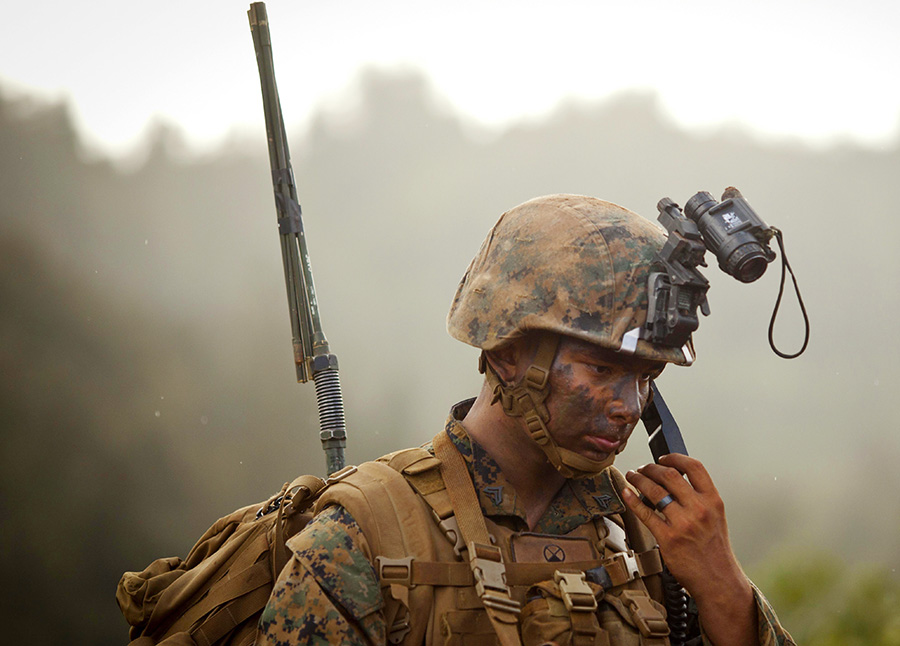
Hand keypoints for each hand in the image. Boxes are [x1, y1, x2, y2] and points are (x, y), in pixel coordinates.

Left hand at [620, 454, 757, 645]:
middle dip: (650, 468)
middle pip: (669, 475)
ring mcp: (683, 523)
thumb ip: (699, 498)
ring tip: (632, 476)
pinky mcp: (668, 539)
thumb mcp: (715, 517)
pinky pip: (645, 513)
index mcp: (713, 501)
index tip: (662, 458)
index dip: (675, 458)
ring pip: (654, 491)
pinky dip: (632, 500)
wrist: (718, 580)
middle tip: (642, 468)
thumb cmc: (715, 550)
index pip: (694, 467)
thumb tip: (674, 479)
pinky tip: (626, 493)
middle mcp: (699, 509)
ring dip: (638, 479)